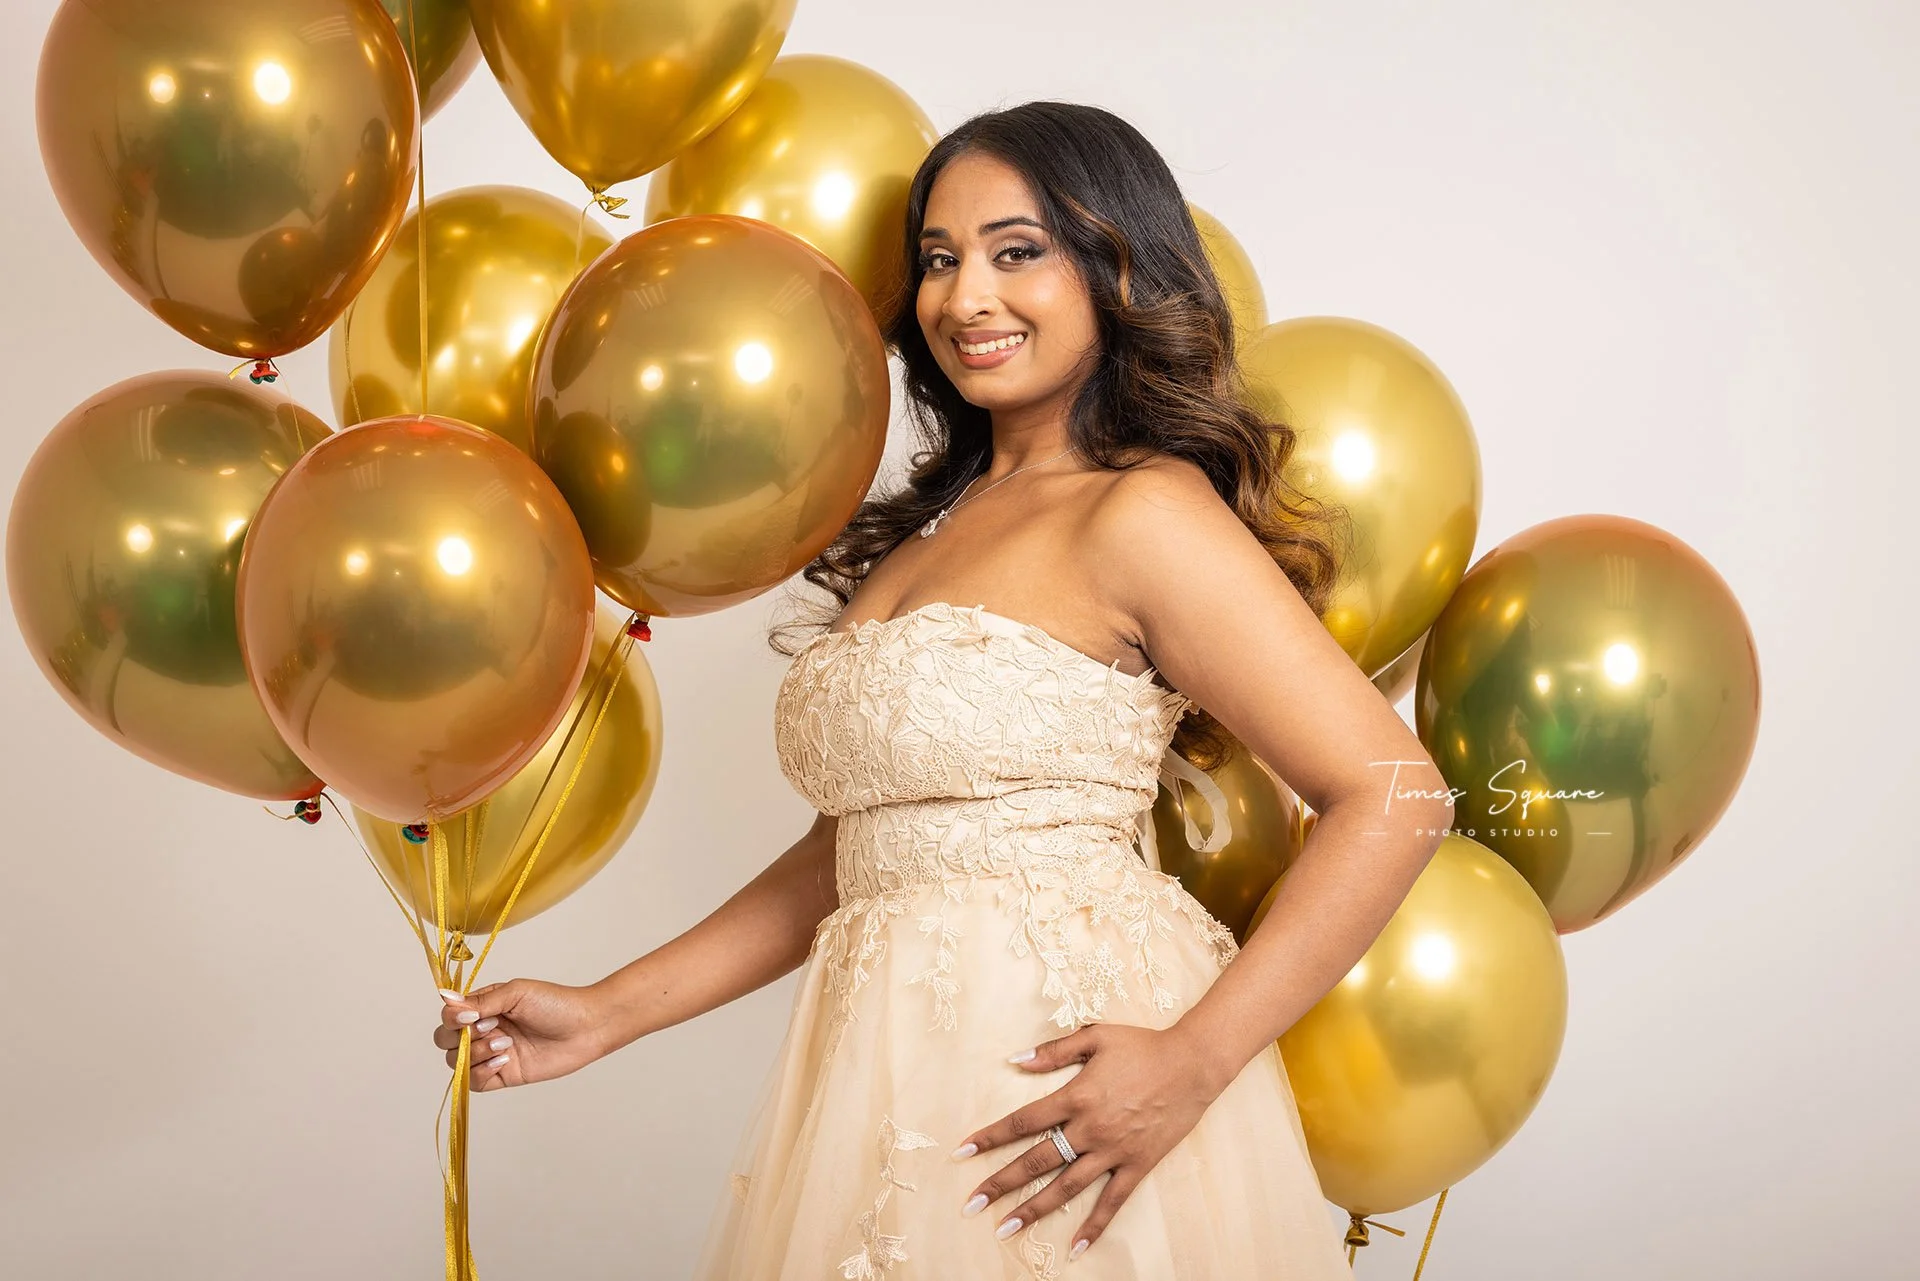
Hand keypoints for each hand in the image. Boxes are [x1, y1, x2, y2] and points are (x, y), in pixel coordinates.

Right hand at [432, 979, 614, 1092]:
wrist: (585, 1027)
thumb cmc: (555, 1003)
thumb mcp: (516, 994)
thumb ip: (481, 1001)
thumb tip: (444, 997)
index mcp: (484, 1007)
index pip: (449, 1016)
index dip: (452, 1019)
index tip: (471, 1016)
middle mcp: (484, 1030)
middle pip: (445, 1041)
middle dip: (461, 1038)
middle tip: (491, 1028)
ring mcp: (492, 1054)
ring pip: (457, 1063)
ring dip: (476, 1054)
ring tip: (506, 1044)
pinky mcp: (503, 1075)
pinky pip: (474, 1082)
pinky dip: (481, 1072)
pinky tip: (504, 1060)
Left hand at [950, 1022, 1230, 1261]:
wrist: (1192, 1064)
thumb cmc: (1143, 1046)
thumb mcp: (1096, 1037)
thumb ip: (1053, 1051)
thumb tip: (1015, 1059)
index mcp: (1076, 1096)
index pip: (1023, 1121)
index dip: (990, 1137)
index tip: (962, 1151)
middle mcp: (1089, 1128)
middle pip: (1036, 1161)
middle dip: (1000, 1183)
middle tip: (971, 1204)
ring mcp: (1113, 1151)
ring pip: (1066, 1187)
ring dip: (1033, 1209)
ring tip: (1005, 1228)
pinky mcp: (1136, 1166)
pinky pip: (1111, 1202)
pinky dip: (1094, 1226)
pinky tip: (1075, 1248)